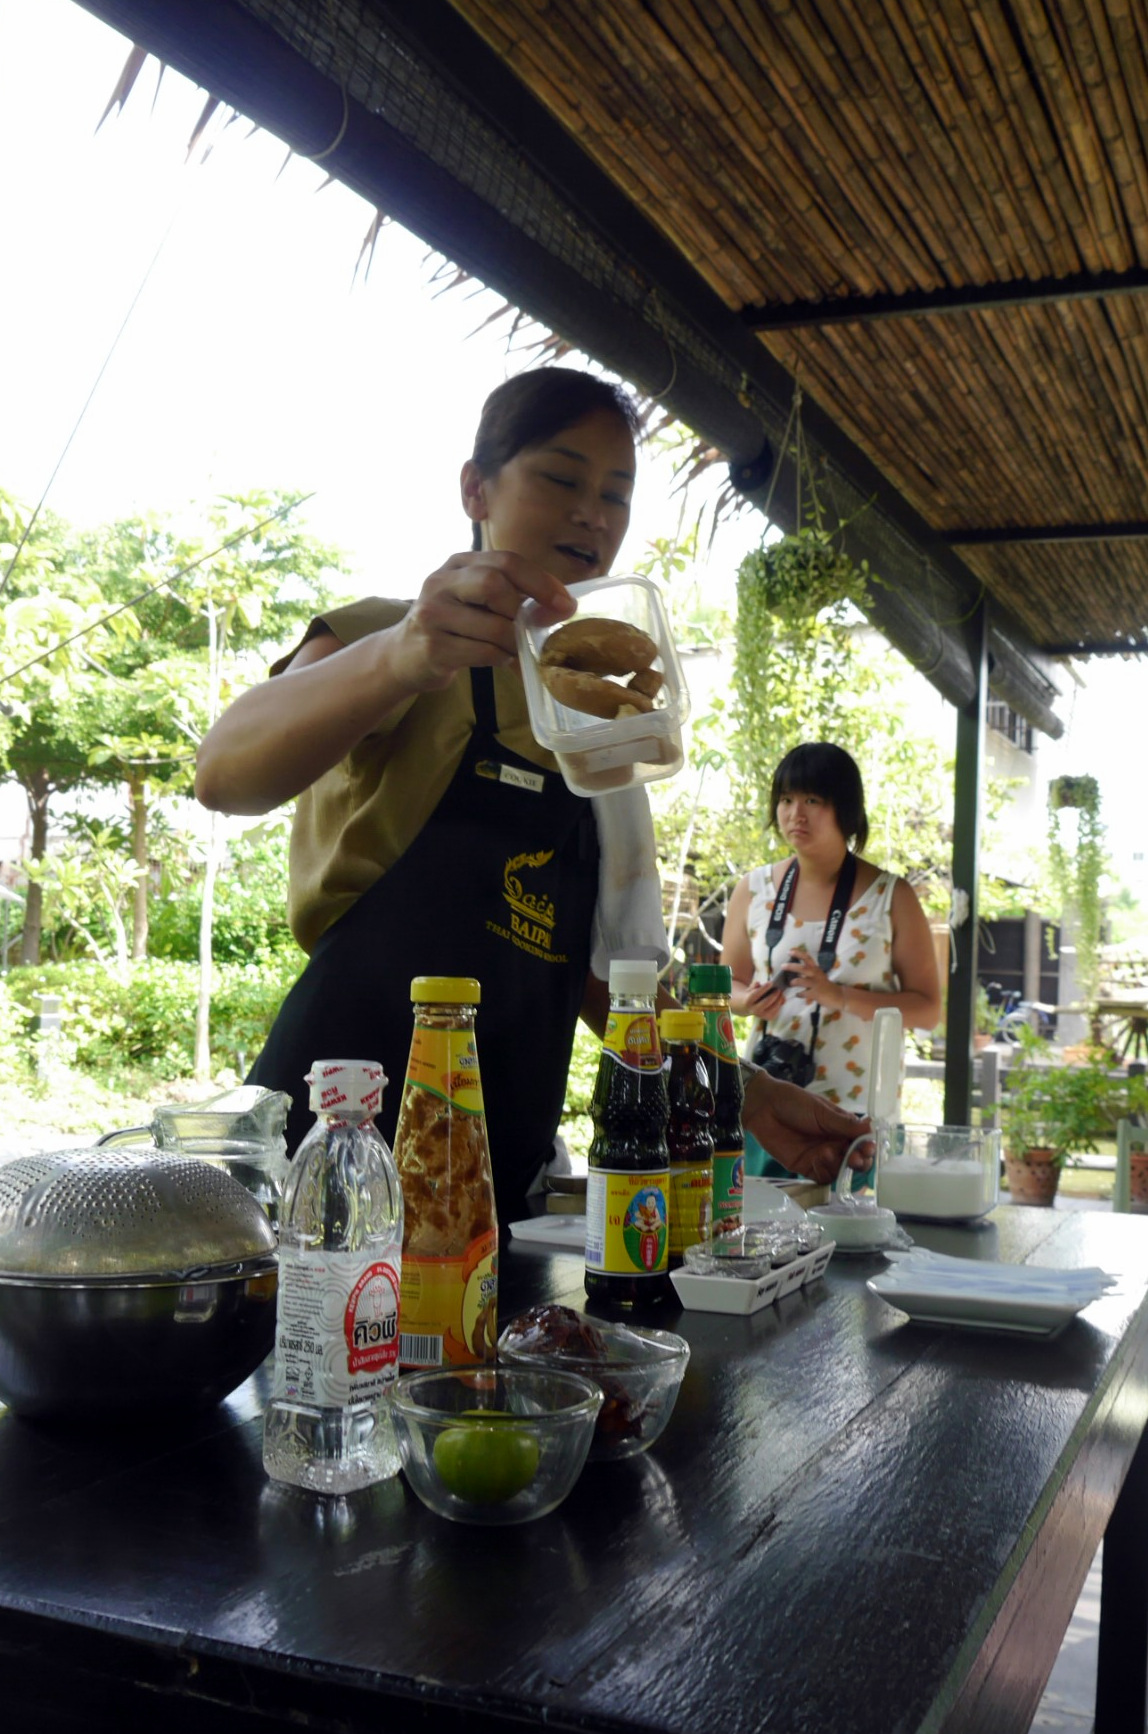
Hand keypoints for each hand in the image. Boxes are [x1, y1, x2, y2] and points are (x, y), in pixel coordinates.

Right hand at [389, 551, 575, 690]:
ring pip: (493, 626)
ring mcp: (433, 614)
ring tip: (518, 650)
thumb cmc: (453, 626)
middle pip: (494, 584)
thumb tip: (562, 606)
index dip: (541, 581)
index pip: (506, 561)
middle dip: (523, 610)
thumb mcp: (476, 600)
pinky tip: (503, 661)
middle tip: (536, 629)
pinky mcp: (433, 647)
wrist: (404, 655)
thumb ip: (512, 596)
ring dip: (515, 643)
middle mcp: (441, 582)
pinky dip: (502, 660)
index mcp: (459, 563)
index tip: (566, 604)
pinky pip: (483, 653)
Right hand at [741, 976, 785, 1020]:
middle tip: (778, 989)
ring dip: (779, 1000)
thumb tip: (758, 983)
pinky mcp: (768, 1018)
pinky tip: (780, 998)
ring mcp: (761, 1015)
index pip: (756, 994)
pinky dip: (780, 1004)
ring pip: (773, 1008)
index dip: (764, 988)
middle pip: (766, 1003)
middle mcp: (754, 1010)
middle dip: (773, 996)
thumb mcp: (750, 988)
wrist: (748, 1007)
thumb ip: (754, 984)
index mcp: (748, 1001)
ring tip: (781, 993)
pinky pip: (777, 1011)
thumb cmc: (751, 994)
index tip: (771, 982)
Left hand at [741, 1072, 873, 1184]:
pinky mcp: (806, 1167)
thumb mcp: (821, 1111)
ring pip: (840, 1171)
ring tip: (827, 1152)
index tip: (868, 1148)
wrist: (764, 1108)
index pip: (862, 1143)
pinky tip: (818, 1160)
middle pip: (855, 1162)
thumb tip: (871, 1128)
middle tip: (855, 1159)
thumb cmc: (794, 1103)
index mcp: (843, 1128)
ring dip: (838, 1166)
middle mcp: (835, 1145)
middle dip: (858, 1162)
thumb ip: (844, 1124)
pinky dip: (825, 1173)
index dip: (868, 1148)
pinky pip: (822, 1177)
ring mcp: (821, 1157)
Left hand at [787, 948, 843, 1011]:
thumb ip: (808, 972)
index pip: (807, 958)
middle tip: (783, 966)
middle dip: (792, 966)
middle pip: (803, 968)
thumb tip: (793, 970)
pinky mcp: (816, 994)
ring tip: (790, 983)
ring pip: (801, 981)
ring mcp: (816, 984)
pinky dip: (799, 994)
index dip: (798, 954)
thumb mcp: (818, 975)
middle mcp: (816, 975)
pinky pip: (804, 993)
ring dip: (794, 982)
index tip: (789, 951)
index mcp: (816, 969)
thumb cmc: (824, 985)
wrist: (837, 995)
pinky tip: (798, 994)